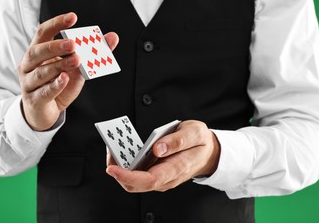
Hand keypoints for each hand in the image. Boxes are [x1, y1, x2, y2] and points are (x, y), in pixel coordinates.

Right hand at [18, 12, 118, 130]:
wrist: (47, 112)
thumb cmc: (59, 85)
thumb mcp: (77, 67)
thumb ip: (92, 52)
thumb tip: (112, 37)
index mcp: (38, 52)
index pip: (43, 32)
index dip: (56, 24)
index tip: (72, 18)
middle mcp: (29, 65)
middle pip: (38, 51)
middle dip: (56, 46)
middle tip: (73, 44)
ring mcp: (29, 83)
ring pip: (41, 72)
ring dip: (59, 65)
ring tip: (76, 60)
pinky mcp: (34, 99)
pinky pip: (44, 91)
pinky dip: (55, 85)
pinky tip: (65, 79)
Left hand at [106, 120, 220, 191]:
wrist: (208, 152)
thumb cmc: (200, 142)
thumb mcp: (194, 133)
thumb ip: (177, 141)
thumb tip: (157, 149)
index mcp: (177, 168)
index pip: (149, 179)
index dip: (128, 176)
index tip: (113, 168)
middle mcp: (166, 178)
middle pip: (136, 185)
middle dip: (118, 171)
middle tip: (110, 149)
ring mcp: (160, 178)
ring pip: (134, 182)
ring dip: (120, 167)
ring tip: (114, 146)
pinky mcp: (156, 174)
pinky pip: (137, 174)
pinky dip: (126, 165)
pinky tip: (123, 150)